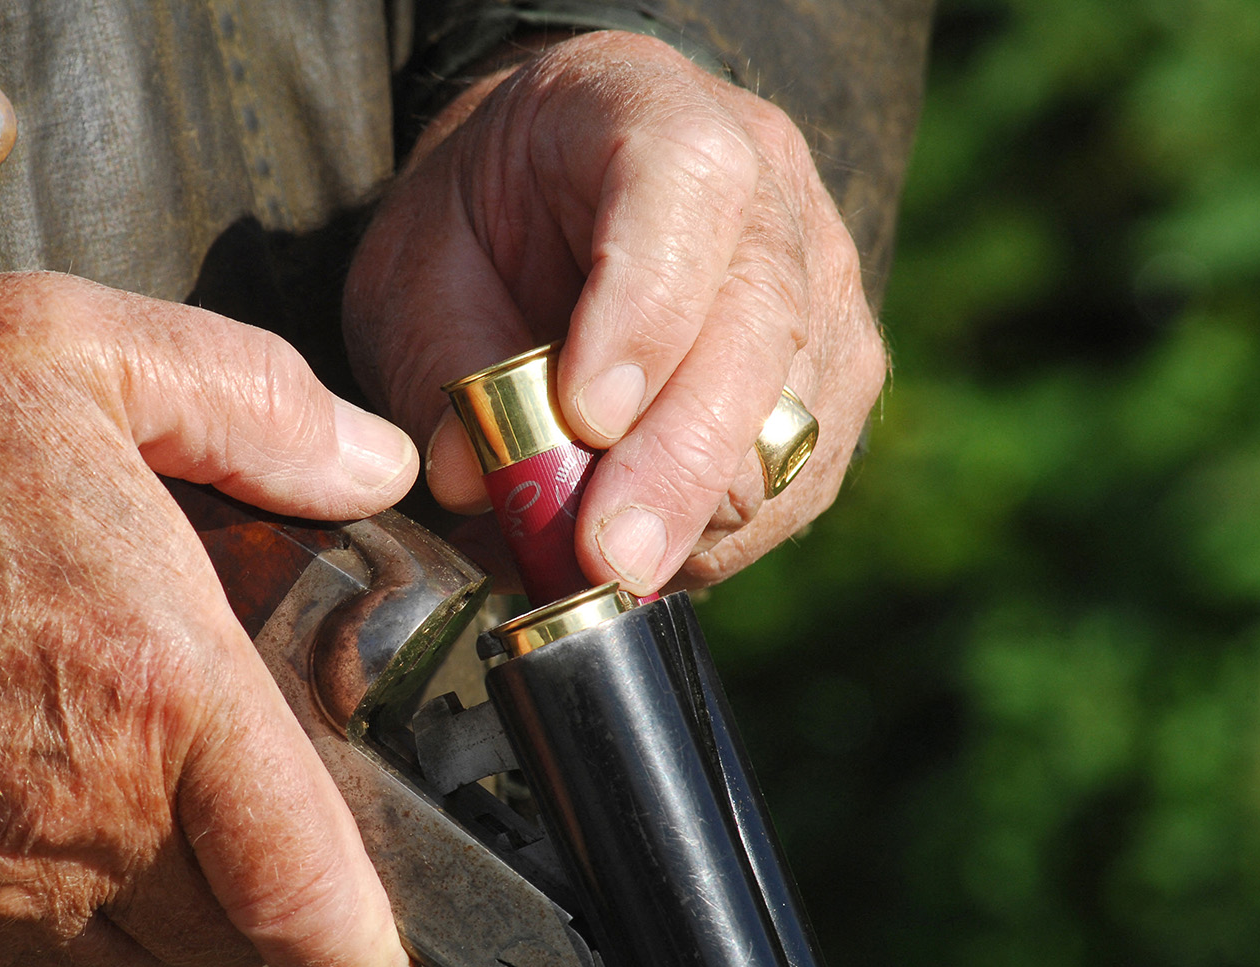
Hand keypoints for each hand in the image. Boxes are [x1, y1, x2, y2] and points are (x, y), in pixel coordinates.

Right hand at [0, 273, 419, 966]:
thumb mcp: (73, 349)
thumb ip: (255, 407)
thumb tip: (369, 464)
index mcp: (154, 685)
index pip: (308, 894)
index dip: (366, 951)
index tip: (383, 951)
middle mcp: (81, 812)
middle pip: (240, 928)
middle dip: (272, 865)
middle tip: (249, 762)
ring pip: (150, 950)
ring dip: (178, 883)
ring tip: (138, 758)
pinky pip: (47, 950)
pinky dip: (78, 895)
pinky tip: (41, 779)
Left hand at [346, 31, 886, 592]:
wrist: (562, 197)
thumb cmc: (487, 221)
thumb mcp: (420, 261)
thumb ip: (439, 359)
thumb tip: (472, 485)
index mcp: (657, 113)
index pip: (686, 194)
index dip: (644, 314)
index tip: (586, 418)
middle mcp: (771, 197)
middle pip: (756, 337)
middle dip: (675, 467)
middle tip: (601, 559)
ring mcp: (824, 292)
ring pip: (787, 432)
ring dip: (686, 519)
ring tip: (579, 559)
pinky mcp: (840, 386)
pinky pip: (792, 489)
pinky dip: (709, 538)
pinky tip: (630, 540)